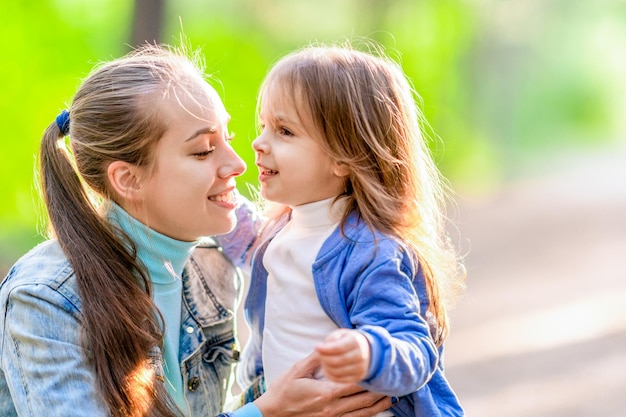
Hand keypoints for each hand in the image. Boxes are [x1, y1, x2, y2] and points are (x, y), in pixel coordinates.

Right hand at [254, 352, 390, 416]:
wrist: (272, 415)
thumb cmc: (283, 391)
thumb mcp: (298, 370)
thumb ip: (317, 358)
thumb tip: (331, 344)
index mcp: (325, 393)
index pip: (355, 383)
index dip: (371, 376)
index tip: (381, 367)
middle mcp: (332, 409)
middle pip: (364, 400)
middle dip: (380, 390)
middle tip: (393, 381)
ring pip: (363, 414)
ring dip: (379, 405)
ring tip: (392, 397)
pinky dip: (367, 416)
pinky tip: (375, 410)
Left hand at [315, 329, 370, 382]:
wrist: (367, 351)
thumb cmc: (348, 341)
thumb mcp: (341, 334)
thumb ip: (331, 338)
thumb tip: (321, 348)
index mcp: (356, 342)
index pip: (338, 348)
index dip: (325, 349)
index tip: (316, 347)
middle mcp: (361, 356)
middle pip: (337, 361)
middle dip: (324, 358)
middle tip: (318, 354)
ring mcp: (360, 368)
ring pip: (337, 372)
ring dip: (325, 367)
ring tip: (322, 361)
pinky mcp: (358, 378)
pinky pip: (340, 379)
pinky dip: (330, 375)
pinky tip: (326, 369)